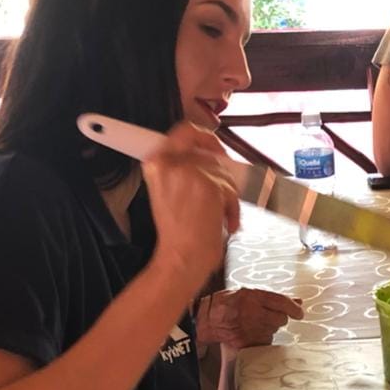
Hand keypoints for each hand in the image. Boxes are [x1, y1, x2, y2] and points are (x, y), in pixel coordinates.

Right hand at [140, 122, 239, 295]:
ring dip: (227, 195)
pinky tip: (224, 222)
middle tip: (223, 195)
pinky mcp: (210, 184)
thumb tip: (213, 154)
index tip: (216, 149)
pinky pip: (232, 188)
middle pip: (210, 154)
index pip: (184, 132)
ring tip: (218, 216)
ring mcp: (191, 171)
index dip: (205, 138)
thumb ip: (182, 168)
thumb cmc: (178, 232)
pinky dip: (233, 208)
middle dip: (221, 176)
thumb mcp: (168, 191)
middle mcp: (170, 162)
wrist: (182, 257)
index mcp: (156, 162)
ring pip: (224, 172)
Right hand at [196, 287, 303, 348]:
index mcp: (253, 296)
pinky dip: (261, 338)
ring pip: (273, 331)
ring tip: (253, 323)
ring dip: (268, 328)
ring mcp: (250, 329)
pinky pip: (264, 342)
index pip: (281, 302)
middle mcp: (253, 312)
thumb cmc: (227, 303)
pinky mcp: (246, 342)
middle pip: (280, 319)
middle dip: (277, 318)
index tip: (299, 313)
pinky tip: (251, 332)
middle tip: (266, 316)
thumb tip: (297, 302)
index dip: (293, 308)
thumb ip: (273, 298)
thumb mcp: (248, 293)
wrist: (206, 319)